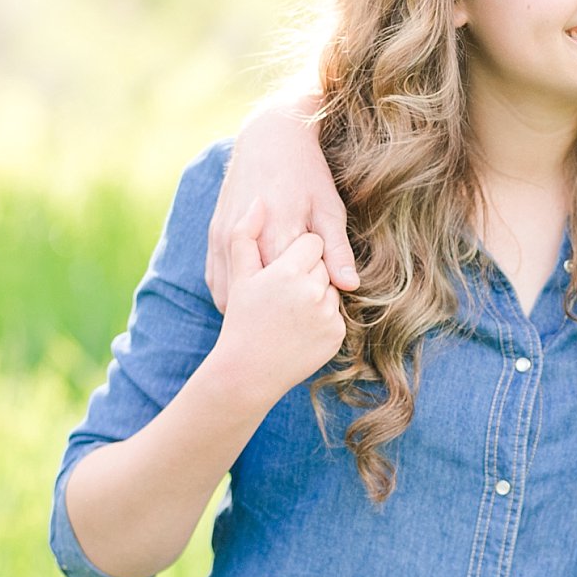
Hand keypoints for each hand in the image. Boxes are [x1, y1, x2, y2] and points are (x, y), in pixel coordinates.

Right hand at [205, 100, 358, 310]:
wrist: (269, 138)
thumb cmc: (307, 174)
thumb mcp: (329, 209)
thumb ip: (336, 250)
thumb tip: (350, 286)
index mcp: (278, 236)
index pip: (291, 291)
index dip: (306, 301)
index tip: (318, 302)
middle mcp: (245, 241)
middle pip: (258, 297)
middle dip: (275, 309)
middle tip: (295, 308)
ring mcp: (223, 238)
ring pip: (231, 295)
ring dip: (249, 307)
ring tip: (272, 308)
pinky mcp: (213, 236)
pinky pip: (216, 281)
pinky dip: (232, 295)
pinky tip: (252, 297)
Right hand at [209, 199, 347, 408]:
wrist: (244, 373)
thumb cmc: (242, 319)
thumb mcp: (240, 275)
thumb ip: (245, 236)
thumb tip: (257, 204)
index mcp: (286, 272)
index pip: (312, 244)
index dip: (299, 251)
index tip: (285, 263)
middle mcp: (310, 293)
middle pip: (323, 266)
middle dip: (308, 271)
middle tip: (287, 289)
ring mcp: (326, 315)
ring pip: (331, 289)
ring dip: (317, 294)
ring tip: (292, 311)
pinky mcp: (336, 337)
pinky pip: (336, 315)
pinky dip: (322, 317)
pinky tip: (301, 328)